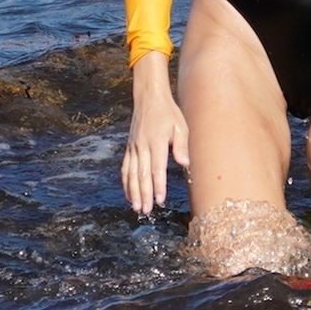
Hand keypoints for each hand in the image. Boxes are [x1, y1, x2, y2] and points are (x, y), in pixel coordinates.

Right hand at [121, 56, 188, 214]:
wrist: (149, 98)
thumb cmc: (169, 113)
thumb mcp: (181, 126)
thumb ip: (182, 146)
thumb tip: (184, 164)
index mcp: (156, 142)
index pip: (156, 169)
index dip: (158, 186)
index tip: (160, 200)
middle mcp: (142, 147)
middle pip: (141, 175)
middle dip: (144, 194)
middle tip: (147, 210)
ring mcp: (133, 148)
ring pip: (130, 174)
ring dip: (133, 192)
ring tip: (137, 207)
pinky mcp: (129, 148)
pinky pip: (125, 168)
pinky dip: (126, 182)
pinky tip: (129, 194)